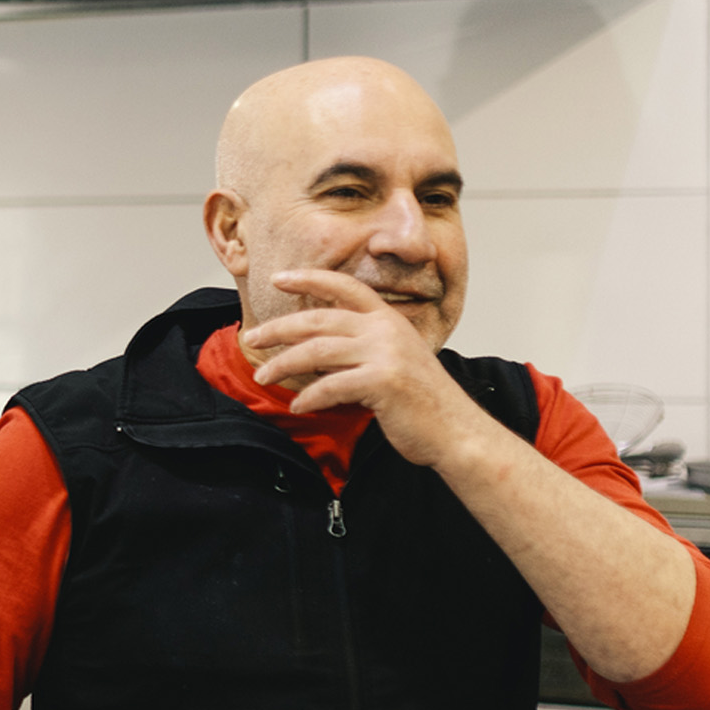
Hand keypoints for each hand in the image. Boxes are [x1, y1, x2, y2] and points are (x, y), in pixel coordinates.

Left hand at [244, 269, 499, 471]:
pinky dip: (309, 397)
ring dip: (284, 364)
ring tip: (263, 376)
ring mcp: (385, 354)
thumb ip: (358, 350)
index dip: (309, 278)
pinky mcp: (382, 382)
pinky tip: (298, 406)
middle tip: (252, 337)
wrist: (456, 431)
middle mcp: (386, 330)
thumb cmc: (421, 402)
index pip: (345, 286)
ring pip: (317, 350)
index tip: (278, 278)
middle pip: (319, 319)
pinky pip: (331, 386)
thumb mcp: (391, 361)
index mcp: (388, 320)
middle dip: (279, 328)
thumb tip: (314, 351)